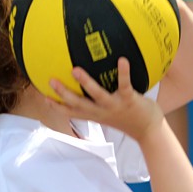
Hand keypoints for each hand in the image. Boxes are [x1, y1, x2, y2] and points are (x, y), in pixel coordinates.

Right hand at [48, 57, 163, 141]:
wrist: (149, 131)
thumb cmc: (129, 119)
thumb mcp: (109, 114)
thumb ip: (99, 104)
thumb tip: (91, 87)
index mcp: (95, 115)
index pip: (72, 112)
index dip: (57, 105)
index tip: (43, 95)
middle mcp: (102, 112)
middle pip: (78, 104)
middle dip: (63, 93)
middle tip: (51, 80)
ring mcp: (115, 106)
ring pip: (97, 95)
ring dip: (86, 83)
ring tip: (75, 70)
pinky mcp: (129, 101)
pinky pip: (124, 85)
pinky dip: (123, 72)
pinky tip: (122, 60)